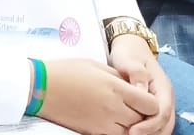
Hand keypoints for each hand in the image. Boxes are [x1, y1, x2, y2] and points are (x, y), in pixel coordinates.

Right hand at [37, 59, 161, 133]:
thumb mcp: (98, 66)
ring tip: (124, 114)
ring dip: (132, 125)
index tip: (145, 98)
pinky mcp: (92, 132)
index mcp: (116, 88)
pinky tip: (113, 121)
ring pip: (131, 132)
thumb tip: (136, 88)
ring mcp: (103, 123)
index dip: (151, 102)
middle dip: (143, 114)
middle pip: (143, 120)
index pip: (151, 104)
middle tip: (136, 106)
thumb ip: (120, 78)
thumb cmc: (67, 71)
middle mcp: (113, 108)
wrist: (41, 87)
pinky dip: (119, 130)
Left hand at [108, 35, 175, 134]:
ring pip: (162, 127)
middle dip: (151, 133)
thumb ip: (137, 74)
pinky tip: (131, 133)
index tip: (133, 131)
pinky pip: (155, 125)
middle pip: (165, 124)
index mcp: (163, 88)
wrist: (131, 47)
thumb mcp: (130, 60)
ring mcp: (161, 104)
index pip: (162, 112)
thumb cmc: (129, 53)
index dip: (150, 125)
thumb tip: (142, 91)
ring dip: (150, 134)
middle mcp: (166, 98)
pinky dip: (147, 132)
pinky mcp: (153, 108)